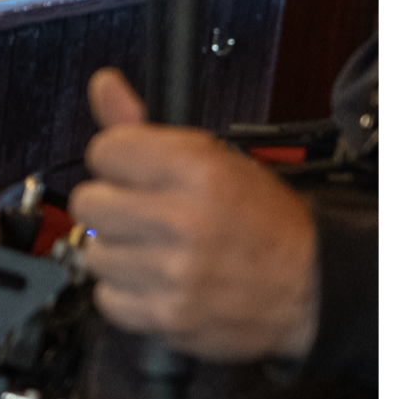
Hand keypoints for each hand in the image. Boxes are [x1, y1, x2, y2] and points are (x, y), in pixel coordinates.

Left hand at [68, 68, 317, 361]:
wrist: (309, 286)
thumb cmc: (260, 220)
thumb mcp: (212, 159)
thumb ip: (144, 127)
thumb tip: (102, 83)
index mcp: (196, 171)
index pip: (104, 151)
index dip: (117, 161)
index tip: (134, 174)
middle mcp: (182, 221)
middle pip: (88, 203)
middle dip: (111, 206)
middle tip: (143, 214)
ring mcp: (172, 273)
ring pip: (93, 252)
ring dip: (118, 252)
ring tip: (155, 251)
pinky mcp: (167, 316)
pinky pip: (106, 298)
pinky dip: (125, 294)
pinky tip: (154, 282)